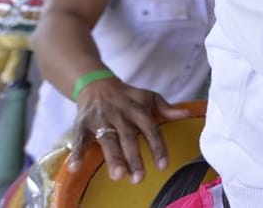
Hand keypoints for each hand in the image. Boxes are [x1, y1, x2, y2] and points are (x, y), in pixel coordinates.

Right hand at [67, 79, 190, 182]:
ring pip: (107, 139)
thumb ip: (166, 109)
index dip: (157, 147)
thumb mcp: (148, 97)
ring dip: (112, 158)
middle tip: (139, 178)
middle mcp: (119, 114)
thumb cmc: (127, 96)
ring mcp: (100, 119)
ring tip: (119, 176)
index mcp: (136, 108)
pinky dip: (77, 153)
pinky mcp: (82, 124)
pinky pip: (78, 139)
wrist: (96, 84)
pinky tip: (75, 167)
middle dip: (134, 158)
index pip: (150, 128)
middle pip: (128, 137)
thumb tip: (187, 114)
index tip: (163, 166)